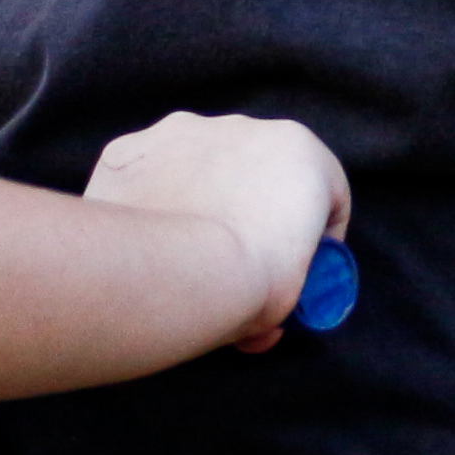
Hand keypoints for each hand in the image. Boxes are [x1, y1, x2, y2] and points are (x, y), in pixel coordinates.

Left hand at [85, 111, 351, 351]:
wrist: (165, 279)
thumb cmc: (246, 283)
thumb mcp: (287, 301)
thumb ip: (281, 297)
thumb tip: (261, 328)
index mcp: (300, 151)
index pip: (326, 193)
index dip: (318, 237)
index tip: (299, 269)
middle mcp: (242, 127)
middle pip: (257, 172)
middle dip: (251, 211)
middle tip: (236, 263)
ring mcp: (179, 133)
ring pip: (196, 166)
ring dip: (197, 199)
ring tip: (180, 254)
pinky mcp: (128, 151)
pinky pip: (146, 175)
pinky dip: (148, 201)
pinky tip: (142, 243)